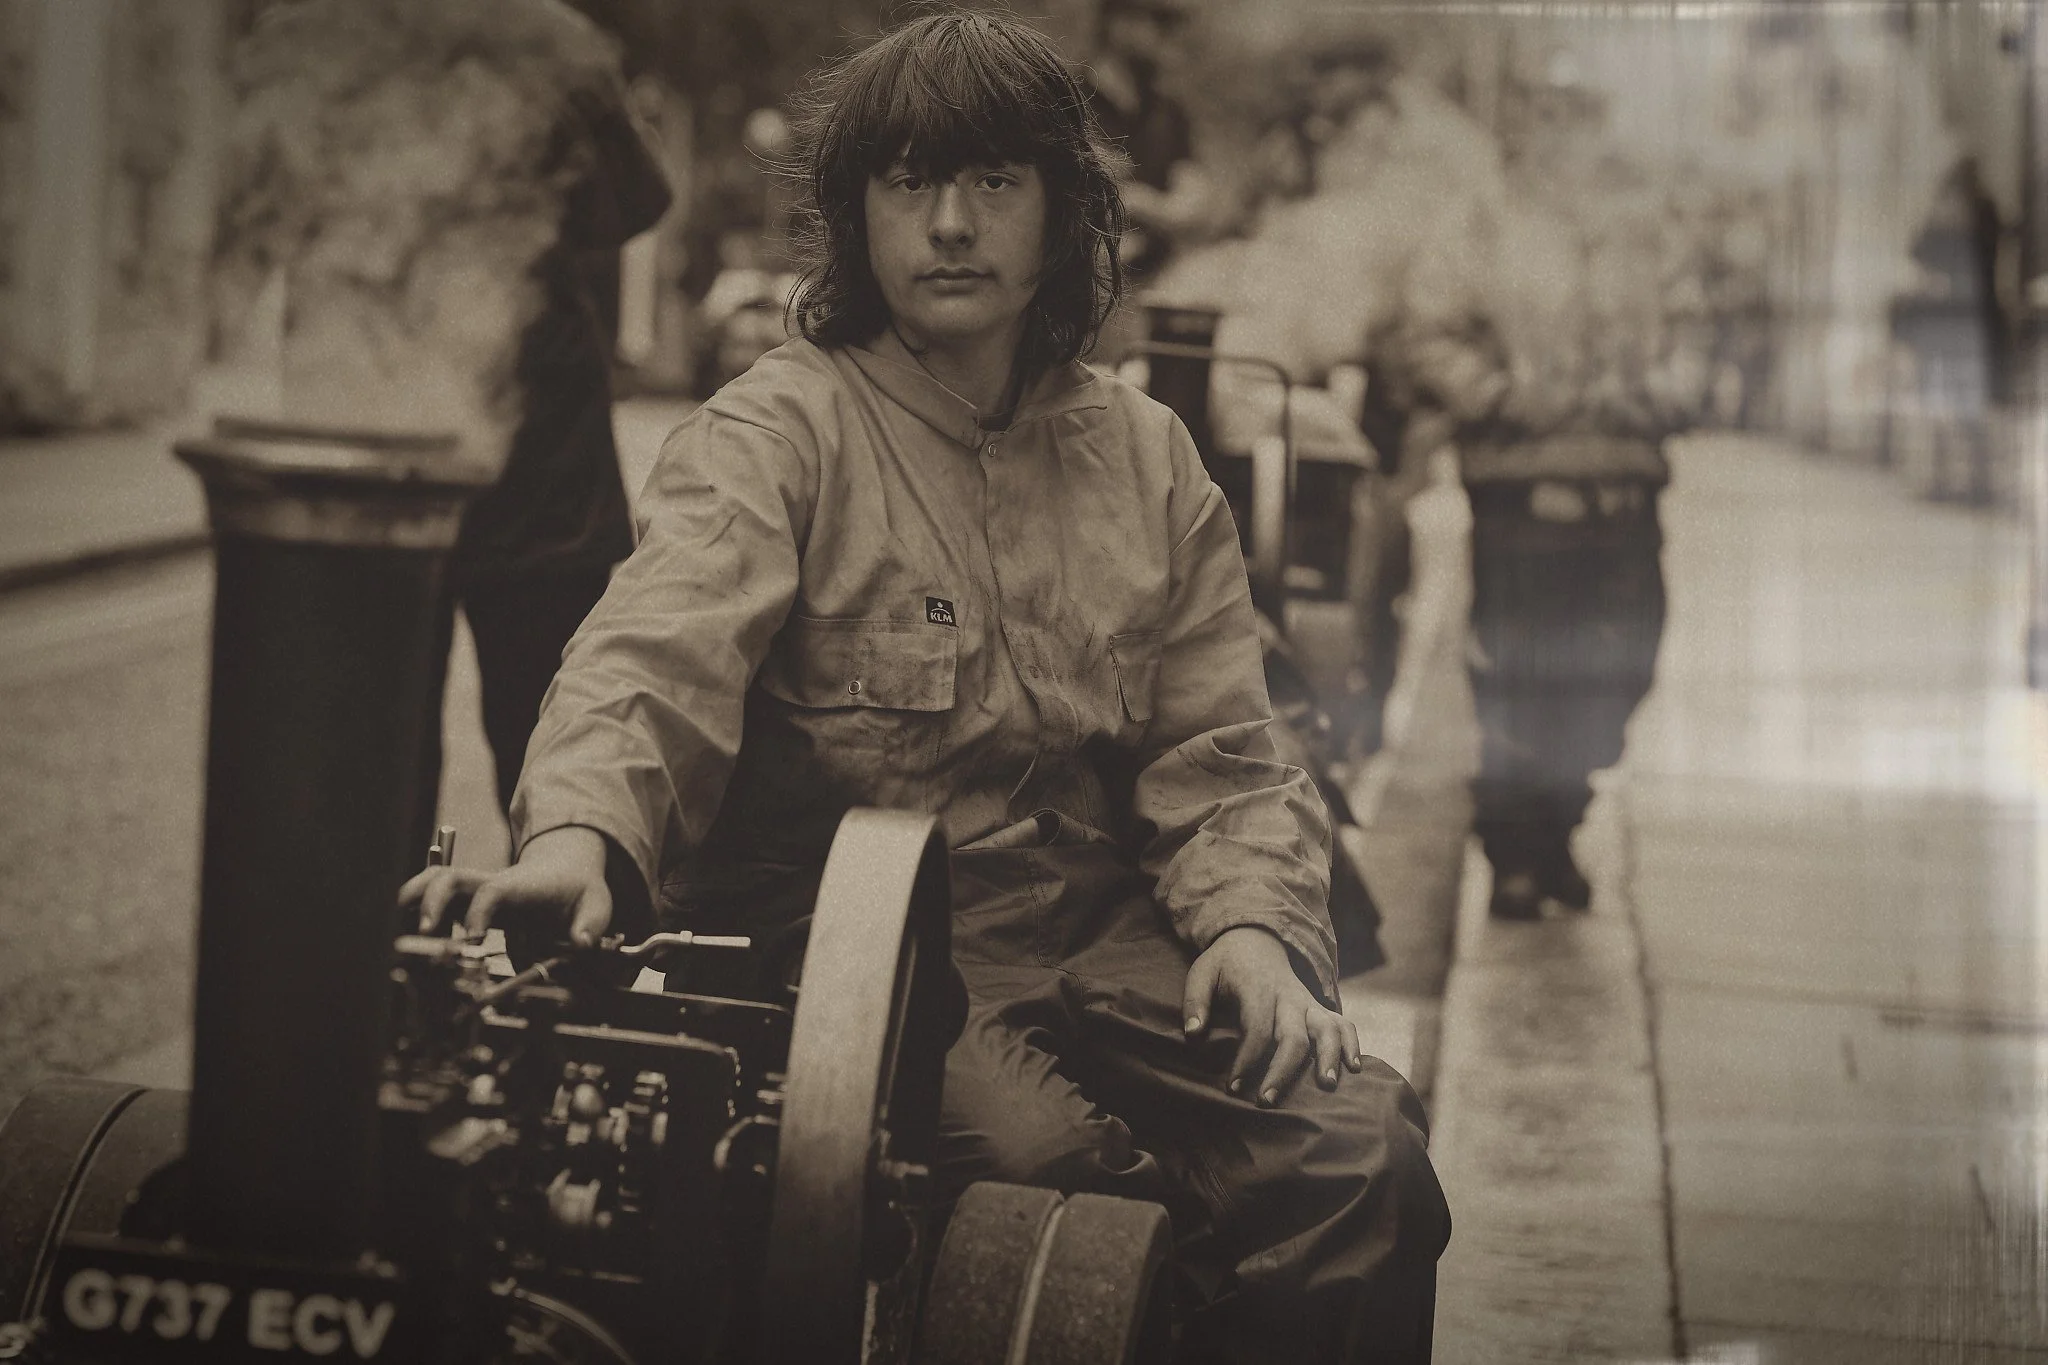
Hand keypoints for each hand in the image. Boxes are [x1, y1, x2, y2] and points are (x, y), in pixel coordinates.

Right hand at [398, 826, 613, 947]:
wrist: (568, 869)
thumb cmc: (578, 890)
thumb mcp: (596, 905)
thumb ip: (591, 924)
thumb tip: (582, 943)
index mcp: (520, 886)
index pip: (491, 892)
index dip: (478, 913)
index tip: (472, 939)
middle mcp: (491, 883)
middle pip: (449, 877)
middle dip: (430, 901)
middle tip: (425, 935)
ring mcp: (475, 890)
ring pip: (433, 881)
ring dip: (413, 900)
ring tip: (397, 930)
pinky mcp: (467, 900)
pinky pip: (433, 897)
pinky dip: (415, 909)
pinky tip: (407, 935)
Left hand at [1183, 926, 1362, 1105]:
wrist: (1256, 938)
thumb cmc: (1225, 965)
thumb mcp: (1201, 974)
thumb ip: (1195, 1003)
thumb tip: (1192, 1035)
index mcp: (1258, 989)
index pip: (1257, 1028)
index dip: (1246, 1060)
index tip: (1232, 1087)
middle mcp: (1289, 997)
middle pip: (1294, 1036)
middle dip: (1283, 1072)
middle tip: (1267, 1102)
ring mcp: (1309, 1002)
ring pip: (1327, 1029)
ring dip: (1329, 1057)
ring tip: (1327, 1087)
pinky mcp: (1320, 1008)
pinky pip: (1344, 1024)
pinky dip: (1353, 1044)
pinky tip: (1355, 1069)